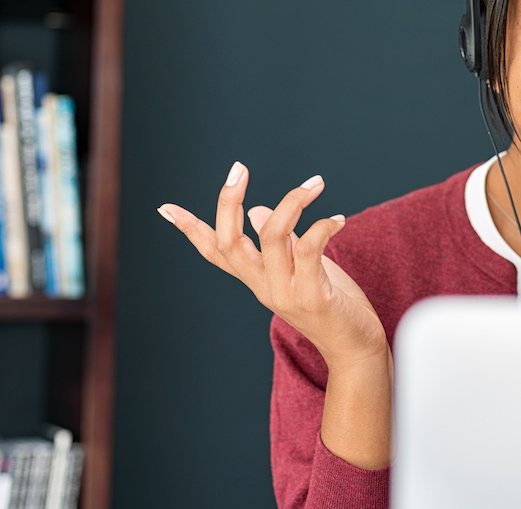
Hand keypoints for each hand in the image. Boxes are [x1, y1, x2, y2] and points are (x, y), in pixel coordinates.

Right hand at [157, 164, 388, 369]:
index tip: (164, 207)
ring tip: (316, 183)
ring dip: (293, 202)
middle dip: (228, 201)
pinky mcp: (312, 297)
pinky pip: (308, 250)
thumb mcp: (302, 269)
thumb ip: (280, 244)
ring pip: (272, 236)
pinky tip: (338, 219)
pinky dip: (322, 226)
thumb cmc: (333, 305)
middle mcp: (264, 287)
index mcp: (257, 279)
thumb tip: (257, 210)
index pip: (215, 252)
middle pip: (230, 242)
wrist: (356, 351)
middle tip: (239, 168)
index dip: (190, 229)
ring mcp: (285, 293)